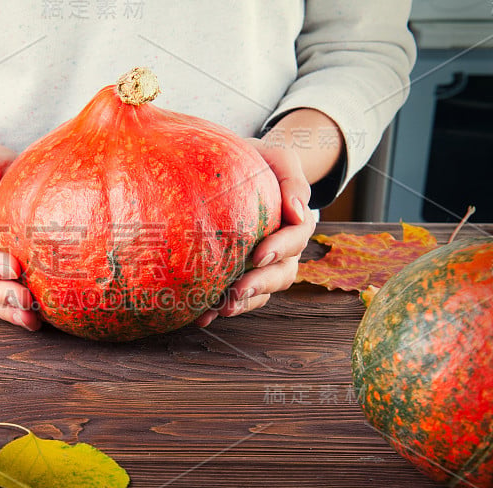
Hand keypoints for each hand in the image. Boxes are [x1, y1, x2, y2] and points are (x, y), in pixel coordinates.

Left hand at [195, 138, 316, 325]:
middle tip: (238, 293)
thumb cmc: (260, 160)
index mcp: (295, 222)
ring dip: (244, 303)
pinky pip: (237, 297)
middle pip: (281, 273)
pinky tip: (202, 315)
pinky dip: (221, 308)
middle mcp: (283, 249)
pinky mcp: (241, 275)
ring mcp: (263, 266)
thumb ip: (292, 178)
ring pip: (262, 292)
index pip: (295, 238)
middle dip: (260, 285)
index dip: (280, 249)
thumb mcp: (279, 158)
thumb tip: (298, 210)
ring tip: (221, 309)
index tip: (259, 256)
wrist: (241, 170)